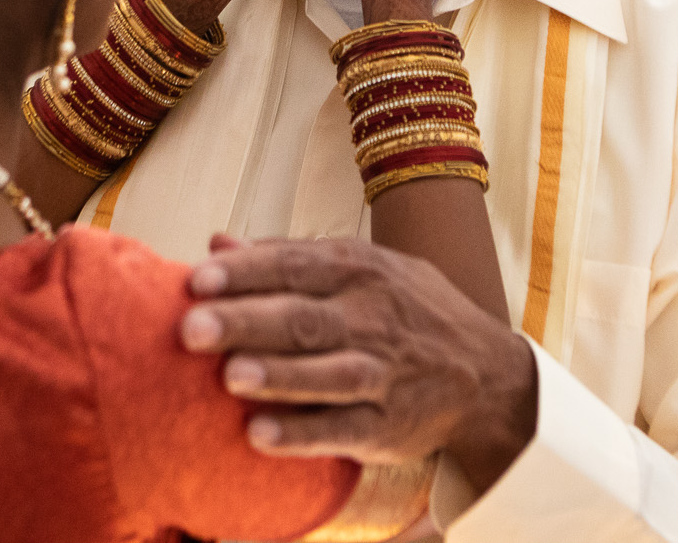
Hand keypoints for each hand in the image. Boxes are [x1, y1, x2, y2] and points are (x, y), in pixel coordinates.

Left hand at [181, 236, 537, 492]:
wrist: (486, 373)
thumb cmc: (404, 311)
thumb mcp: (363, 267)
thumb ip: (289, 258)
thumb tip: (217, 243)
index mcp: (360, 271)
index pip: (294, 266)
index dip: (245, 274)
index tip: (195, 280)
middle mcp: (371, 318)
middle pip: (303, 318)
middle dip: (246, 322)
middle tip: (191, 328)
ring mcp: (381, 374)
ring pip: (325, 374)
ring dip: (276, 376)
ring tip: (229, 376)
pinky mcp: (386, 426)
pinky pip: (341, 429)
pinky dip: (301, 433)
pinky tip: (259, 435)